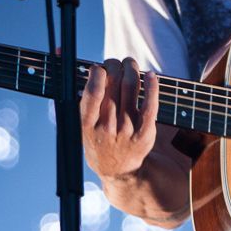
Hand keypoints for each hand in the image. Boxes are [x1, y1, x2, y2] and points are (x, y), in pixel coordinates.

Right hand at [80, 57, 160, 179]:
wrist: (118, 169)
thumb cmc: (98, 139)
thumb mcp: (82, 124)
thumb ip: (84, 97)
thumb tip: (78, 61)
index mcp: (88, 125)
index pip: (93, 92)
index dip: (97, 73)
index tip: (98, 68)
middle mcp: (107, 127)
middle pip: (113, 84)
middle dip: (114, 65)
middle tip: (115, 63)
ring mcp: (127, 130)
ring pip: (131, 88)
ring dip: (131, 69)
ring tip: (129, 64)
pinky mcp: (145, 133)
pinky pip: (150, 105)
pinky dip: (152, 86)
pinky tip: (151, 76)